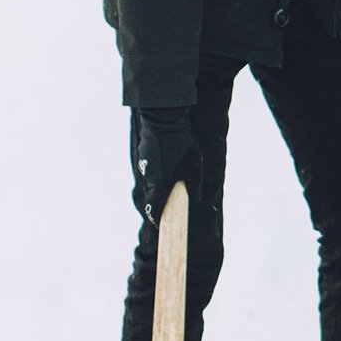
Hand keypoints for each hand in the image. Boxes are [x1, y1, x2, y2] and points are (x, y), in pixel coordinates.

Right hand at [132, 107, 200, 226]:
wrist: (163, 117)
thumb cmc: (182, 143)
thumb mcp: (195, 166)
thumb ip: (195, 185)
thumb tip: (196, 199)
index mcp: (159, 183)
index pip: (154, 207)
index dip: (156, 217)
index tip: (159, 223)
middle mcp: (148, 176)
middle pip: (151, 195)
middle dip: (159, 202)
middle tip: (167, 207)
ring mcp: (144, 164)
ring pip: (150, 181)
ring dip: (158, 185)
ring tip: (169, 184)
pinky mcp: (143, 153)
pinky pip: (150, 168)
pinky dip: (157, 171)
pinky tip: (166, 164)